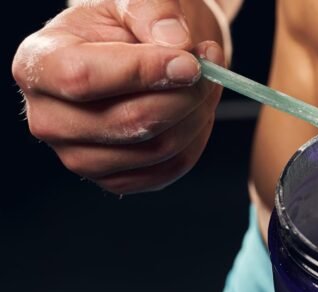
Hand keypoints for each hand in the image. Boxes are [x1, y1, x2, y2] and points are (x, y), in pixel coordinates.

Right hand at [11, 0, 224, 193]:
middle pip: (129, 121)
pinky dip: (197, 138)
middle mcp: (50, 118)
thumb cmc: (126, 26)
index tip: (190, 62)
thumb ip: (153, 11)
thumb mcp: (132, 2)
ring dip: (197, 113)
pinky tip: (197, 109)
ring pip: (158, 148)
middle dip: (185, 94)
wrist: (135, 55)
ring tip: (205, 81)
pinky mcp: (116, 179)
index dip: (144, 72)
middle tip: (209, 64)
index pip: (83, 78)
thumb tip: (176, 44)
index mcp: (39, 65)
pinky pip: (171, 168)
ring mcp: (81, 156)